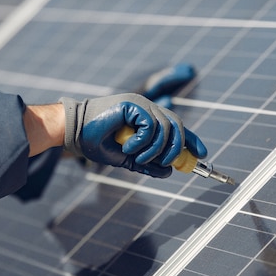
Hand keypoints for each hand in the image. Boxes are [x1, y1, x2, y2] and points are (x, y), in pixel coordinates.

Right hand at [60, 93, 206, 177]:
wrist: (73, 132)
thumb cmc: (96, 142)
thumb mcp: (127, 158)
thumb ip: (147, 163)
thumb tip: (168, 172)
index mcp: (148, 118)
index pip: (177, 127)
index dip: (192, 140)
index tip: (202, 155)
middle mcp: (148, 108)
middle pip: (177, 127)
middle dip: (176, 150)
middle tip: (166, 164)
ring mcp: (141, 104)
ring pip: (166, 129)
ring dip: (154, 150)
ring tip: (137, 158)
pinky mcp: (133, 104)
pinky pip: (151, 126)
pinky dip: (143, 142)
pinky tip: (129, 147)